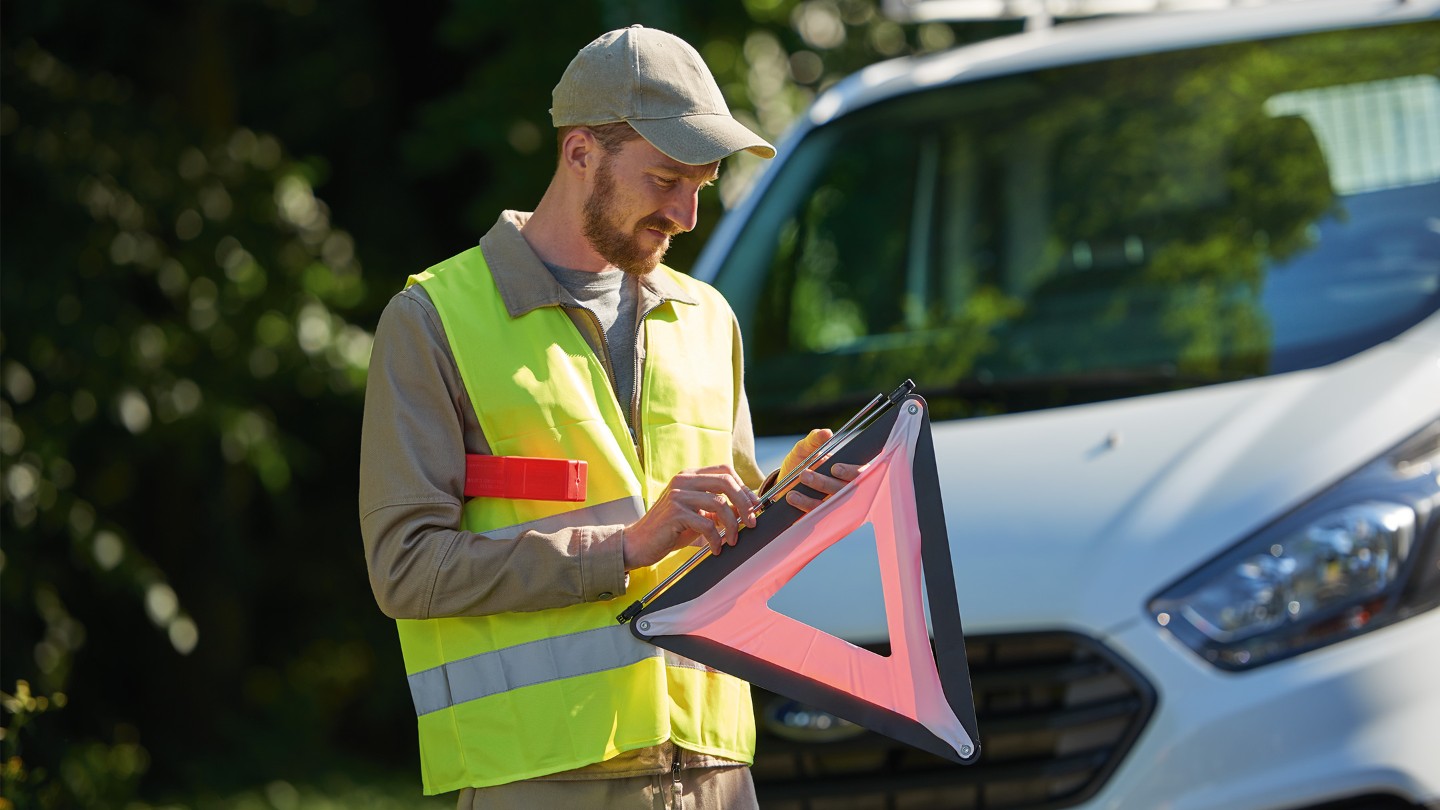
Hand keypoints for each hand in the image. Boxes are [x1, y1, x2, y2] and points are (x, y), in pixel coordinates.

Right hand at [623, 465, 759, 569]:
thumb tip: (747, 510)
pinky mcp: (674, 513)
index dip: (744, 487)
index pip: (725, 471)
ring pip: (719, 504)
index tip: (754, 505)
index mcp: (689, 476)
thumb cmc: (670, 530)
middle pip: (726, 482)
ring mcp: (678, 495)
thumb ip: (717, 508)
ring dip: (732, 525)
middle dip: (745, 503)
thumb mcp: (697, 514)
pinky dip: (716, 539)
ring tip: (732, 541)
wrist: (638, 543)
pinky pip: (707, 524)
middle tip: (752, 523)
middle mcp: (683, 480)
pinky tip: (715, 548)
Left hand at [777, 428, 862, 512]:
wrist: (782, 483)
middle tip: (805, 475)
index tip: (834, 468)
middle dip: (825, 483)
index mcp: (848, 470)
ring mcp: (835, 504)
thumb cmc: (801, 461)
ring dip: (812, 498)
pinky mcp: (822, 516)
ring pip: (830, 504)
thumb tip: (826, 433)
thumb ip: (814, 439)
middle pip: (844, 490)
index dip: (851, 472)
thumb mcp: (805, 448)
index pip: (860, 473)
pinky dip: (805, 506)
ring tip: (793, 491)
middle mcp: (844, 489)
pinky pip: (818, 515)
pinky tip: (792, 498)